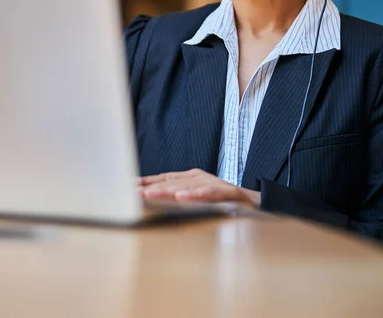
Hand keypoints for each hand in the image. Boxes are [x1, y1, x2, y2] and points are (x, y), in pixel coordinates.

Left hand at [138, 169, 259, 207]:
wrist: (255, 203)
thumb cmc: (221, 202)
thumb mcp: (196, 197)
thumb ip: (177, 197)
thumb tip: (149, 198)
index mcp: (190, 177)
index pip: (163, 178)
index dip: (145, 181)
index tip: (127, 186)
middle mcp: (200, 177)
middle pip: (170, 181)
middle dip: (150, 187)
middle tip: (132, 192)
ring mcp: (213, 183)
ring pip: (187, 186)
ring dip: (166, 190)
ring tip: (148, 194)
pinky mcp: (228, 192)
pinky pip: (209, 193)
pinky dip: (195, 195)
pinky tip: (181, 198)